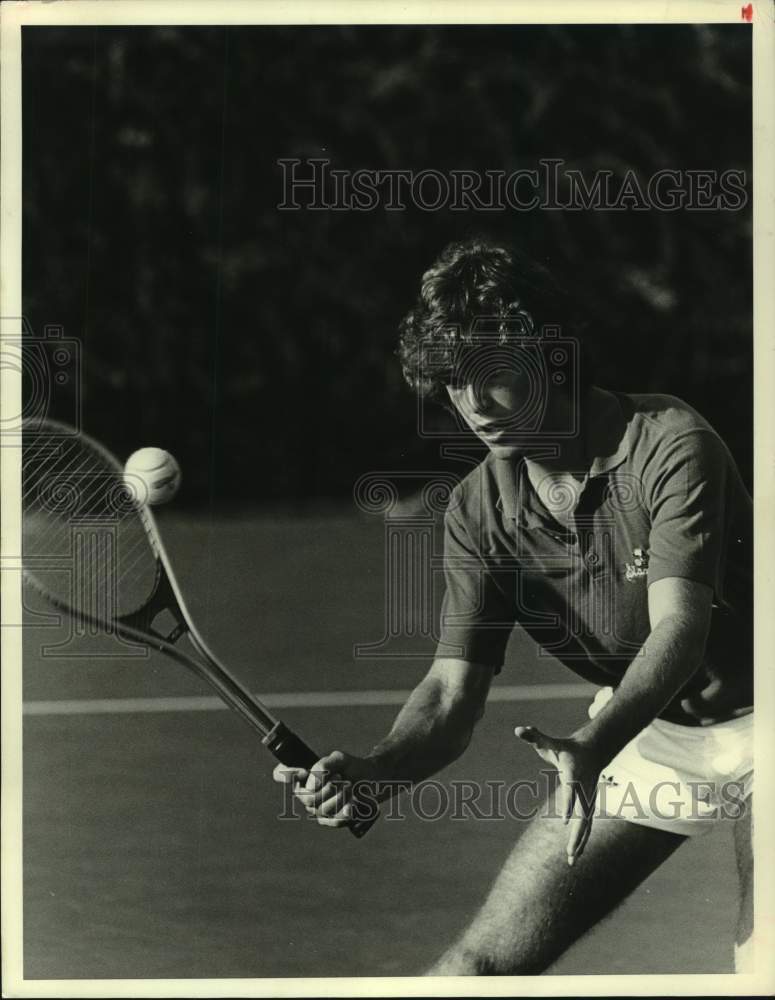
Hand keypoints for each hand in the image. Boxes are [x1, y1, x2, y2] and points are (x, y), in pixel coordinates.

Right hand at [272, 750, 379, 828]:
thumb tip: (311, 783)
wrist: (371, 779)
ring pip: (321, 809)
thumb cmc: (351, 766)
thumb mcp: (339, 759)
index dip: (285, 773)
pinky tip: (351, 805)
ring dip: (339, 797)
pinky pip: (332, 821)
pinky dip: (343, 813)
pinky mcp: (331, 819)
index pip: (280, 773)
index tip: (303, 770)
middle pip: (306, 798)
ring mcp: (317, 808)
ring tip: (349, 786)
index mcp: (303, 774)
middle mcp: (306, 792)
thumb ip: (323, 765)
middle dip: (327, 788)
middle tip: (340, 778)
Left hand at [514, 725, 602, 865]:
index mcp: (574, 774)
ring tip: (571, 861)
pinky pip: (586, 826)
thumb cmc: (566, 747)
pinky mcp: (589, 805)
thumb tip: (518, 729)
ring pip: (586, 824)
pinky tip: (575, 855)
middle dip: (577, 834)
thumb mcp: (549, 741)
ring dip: (580, 842)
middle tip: (569, 852)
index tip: (563, 822)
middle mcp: (584, 789)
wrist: (592, 750)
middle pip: (583, 815)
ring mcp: (589, 799)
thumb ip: (534, 736)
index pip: (571, 791)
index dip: (568, 805)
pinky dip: (582, 840)